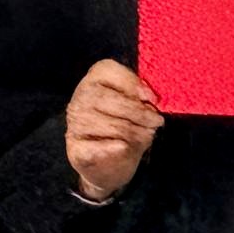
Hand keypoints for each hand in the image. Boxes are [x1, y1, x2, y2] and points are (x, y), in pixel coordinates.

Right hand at [64, 59, 162, 203]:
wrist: (109, 160)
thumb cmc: (126, 123)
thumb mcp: (136, 105)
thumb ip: (142, 97)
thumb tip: (150, 99)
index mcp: (96, 77)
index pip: (110, 72)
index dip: (132, 84)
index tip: (151, 98)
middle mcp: (82, 96)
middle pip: (112, 100)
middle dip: (139, 113)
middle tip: (157, 122)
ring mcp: (76, 122)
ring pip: (111, 125)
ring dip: (135, 132)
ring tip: (146, 135)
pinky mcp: (76, 148)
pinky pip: (97, 148)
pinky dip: (113, 148)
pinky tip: (123, 147)